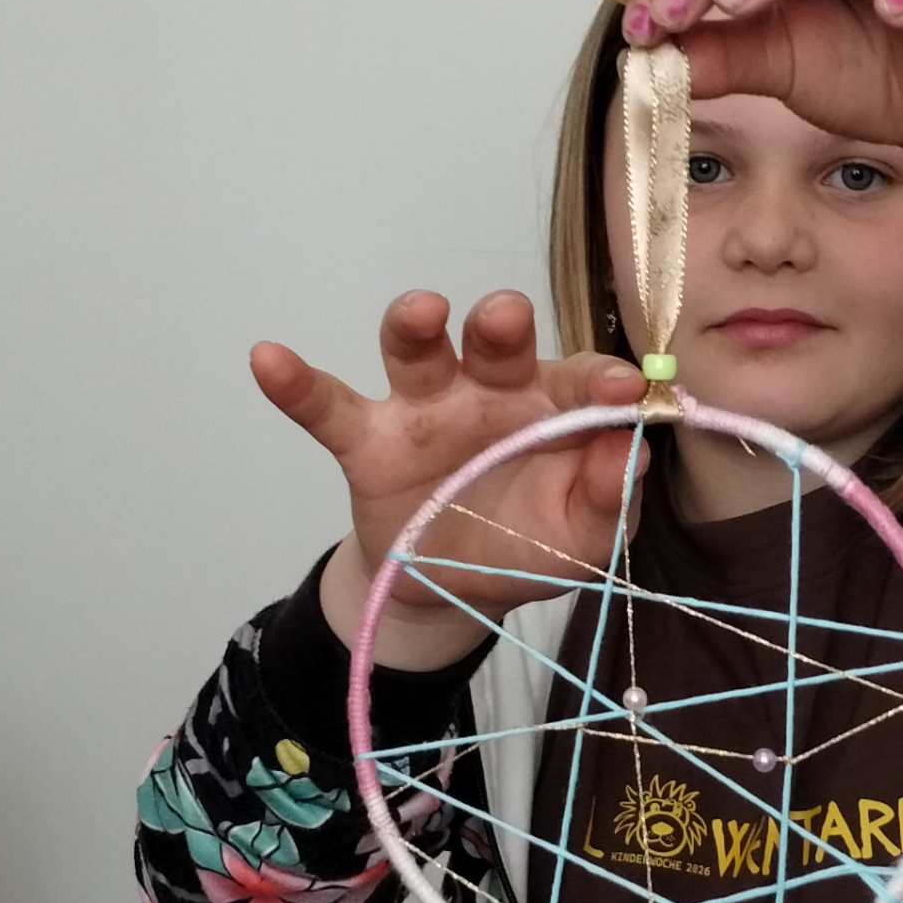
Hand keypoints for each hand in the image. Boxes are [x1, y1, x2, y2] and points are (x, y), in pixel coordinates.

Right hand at [253, 291, 645, 665]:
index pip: (578, 377)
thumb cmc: (527, 543)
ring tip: (421, 311)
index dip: (597, 378)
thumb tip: (634, 452)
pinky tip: (268, 358)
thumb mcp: (583, 538)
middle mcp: (488, 391)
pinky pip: (327, 406)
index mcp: (551, 408)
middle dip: (500, 323)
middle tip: (504, 317)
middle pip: (494, 342)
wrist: (450, 590)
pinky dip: (296, 383)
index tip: (621, 388)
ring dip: (415, 325)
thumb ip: (610, 497)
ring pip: (416, 352)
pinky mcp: (367, 442)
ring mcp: (424, 410)